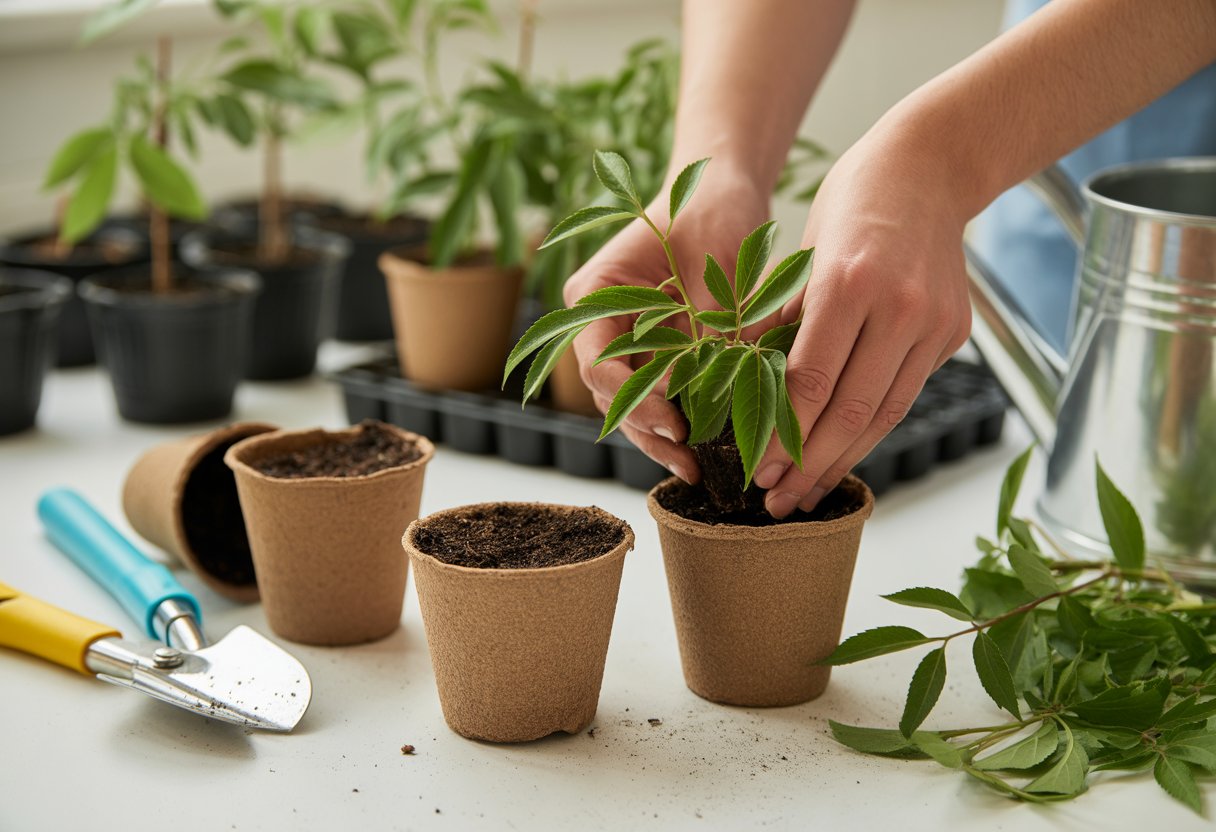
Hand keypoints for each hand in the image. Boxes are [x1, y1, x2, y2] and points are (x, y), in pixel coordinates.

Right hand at [563, 162, 769, 482]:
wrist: (723, 186)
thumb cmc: (710, 208)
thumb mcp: (712, 265)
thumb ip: (707, 327)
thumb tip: (716, 390)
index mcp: (594, 293)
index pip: (597, 361)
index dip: (631, 399)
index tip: (674, 421)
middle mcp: (600, 321)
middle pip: (609, 392)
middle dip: (647, 429)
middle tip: (689, 462)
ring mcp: (626, 338)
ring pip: (631, 401)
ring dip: (661, 435)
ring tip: (697, 468)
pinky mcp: (656, 349)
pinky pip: (660, 392)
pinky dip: (680, 416)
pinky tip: (706, 447)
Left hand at [753, 122, 972, 516]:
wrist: (930, 167)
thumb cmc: (852, 202)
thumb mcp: (801, 253)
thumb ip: (778, 323)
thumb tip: (744, 389)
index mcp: (848, 282)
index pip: (809, 380)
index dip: (780, 435)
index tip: (753, 469)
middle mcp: (898, 307)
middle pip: (850, 411)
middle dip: (809, 467)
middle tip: (777, 503)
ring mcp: (933, 323)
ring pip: (885, 414)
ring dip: (843, 461)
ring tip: (807, 493)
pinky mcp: (954, 333)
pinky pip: (906, 394)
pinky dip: (872, 430)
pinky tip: (844, 453)